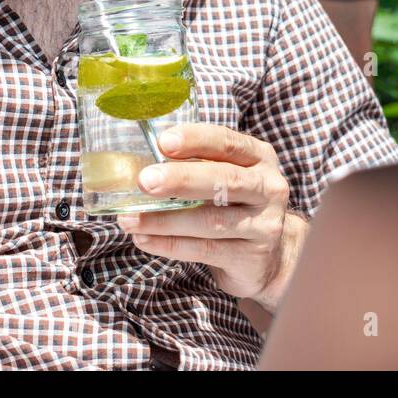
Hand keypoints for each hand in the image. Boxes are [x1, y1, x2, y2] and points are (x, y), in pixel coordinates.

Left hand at [116, 123, 309, 312]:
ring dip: (165, 220)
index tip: (163, 141)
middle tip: (145, 180)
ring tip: (130, 219)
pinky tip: (144, 240)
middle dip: (181, 179)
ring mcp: (264, 224)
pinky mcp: (251, 257)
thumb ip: (196, 165)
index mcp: (259, 158)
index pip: (228, 142)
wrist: (268, 257)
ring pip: (211, 220)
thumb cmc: (233, 206)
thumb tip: (141, 162)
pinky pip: (205, 249)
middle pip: (225, 180)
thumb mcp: (225, 177)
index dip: (196, 140)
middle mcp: (268, 188)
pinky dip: (170, 245)